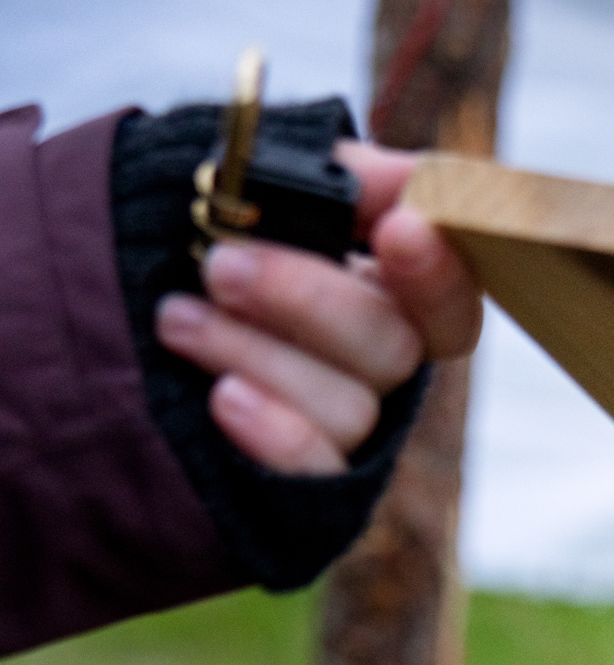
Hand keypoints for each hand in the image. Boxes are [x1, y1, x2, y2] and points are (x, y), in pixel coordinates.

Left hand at [154, 141, 480, 476]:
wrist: (113, 305)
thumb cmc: (198, 234)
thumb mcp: (261, 182)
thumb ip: (339, 180)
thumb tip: (416, 180)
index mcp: (390, 294)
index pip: (449, 298)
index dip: (435, 271)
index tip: (397, 230)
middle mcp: (382, 370)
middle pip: (395, 350)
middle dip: (307, 299)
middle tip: (222, 266)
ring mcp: (347, 433)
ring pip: (348, 409)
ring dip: (255, 354)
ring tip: (176, 319)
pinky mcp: (303, 484)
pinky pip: (318, 473)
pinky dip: (278, 435)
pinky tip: (225, 399)